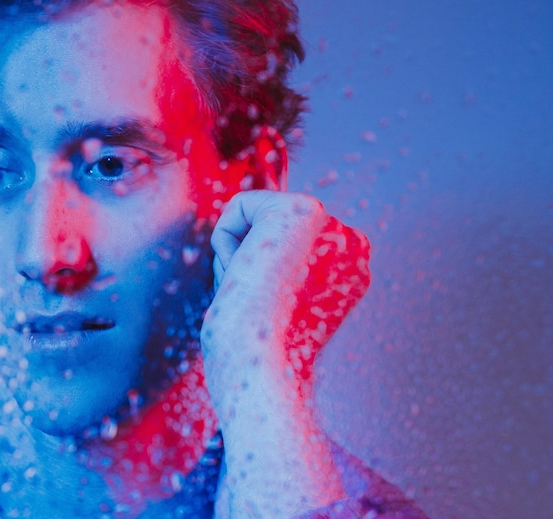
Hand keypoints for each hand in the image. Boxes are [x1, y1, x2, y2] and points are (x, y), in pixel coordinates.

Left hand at [201, 190, 370, 517]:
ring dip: (235, 256)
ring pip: (253, 217)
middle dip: (247, 264)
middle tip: (256, 303)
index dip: (260, 277)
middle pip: (267, 228)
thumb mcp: (278, 307)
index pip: (284, 246)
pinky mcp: (304, 210)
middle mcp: (353, 245)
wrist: (261, 371)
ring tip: (252, 291)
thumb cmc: (256, 357)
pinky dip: (224, 242)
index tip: (267, 311)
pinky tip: (244, 274)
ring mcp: (333, 225)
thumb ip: (281, 272)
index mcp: (353, 271)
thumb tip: (252, 251)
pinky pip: (239, 206)